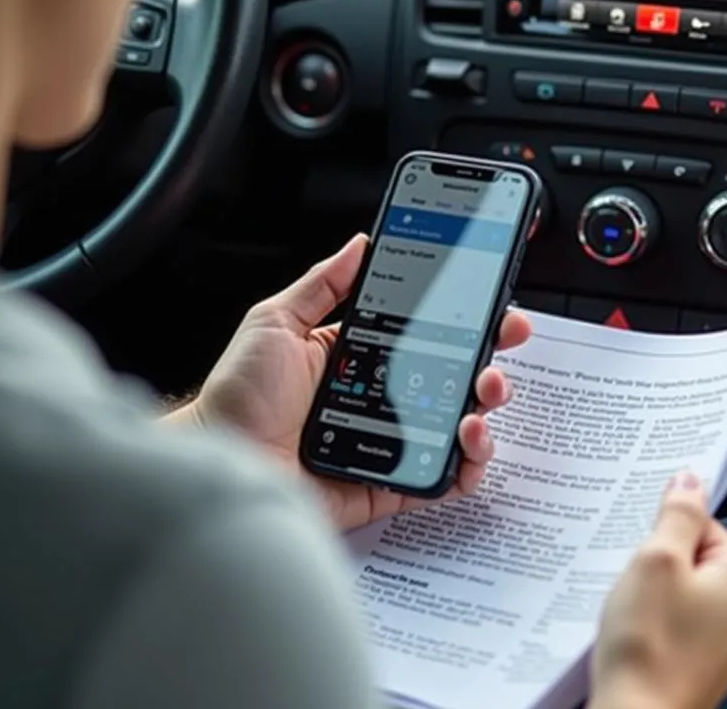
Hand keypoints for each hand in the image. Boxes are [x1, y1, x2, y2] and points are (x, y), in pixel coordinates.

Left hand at [181, 235, 531, 531]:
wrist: (221, 462)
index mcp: (362, 356)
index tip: (493, 297)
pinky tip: (469, 442)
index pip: (426, 331)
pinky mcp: (392, 482)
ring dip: (487, 404)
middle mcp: (384, 396)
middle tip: (504, 338)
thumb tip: (360, 244)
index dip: (465, 315)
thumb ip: (322, 284)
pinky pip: (444, 476)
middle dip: (491, 353)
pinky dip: (470, 463)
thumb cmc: (238, 396)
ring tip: (482, 393)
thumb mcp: (277, 322)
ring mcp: (393, 440)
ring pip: (460, 422)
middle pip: (455, 373)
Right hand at [590, 474, 726, 708]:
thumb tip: (691, 479)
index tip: (644, 554)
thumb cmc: (648, 644)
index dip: (664, 534)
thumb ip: (679, 513)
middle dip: (659, 564)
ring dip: (656, 595)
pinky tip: (637, 636)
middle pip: (695, 557)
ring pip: (686, 592)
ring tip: (634, 613)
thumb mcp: (657, 559)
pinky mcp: (706, 667)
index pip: (702, 524)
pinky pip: (681, 625)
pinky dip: (658, 624)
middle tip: (636, 584)